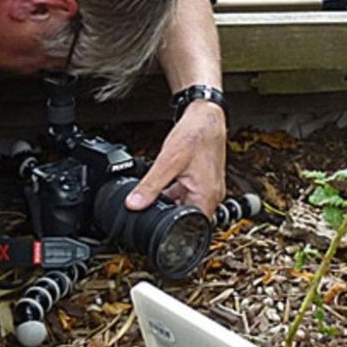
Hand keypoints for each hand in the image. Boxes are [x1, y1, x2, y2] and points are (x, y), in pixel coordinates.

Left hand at [126, 101, 226, 217]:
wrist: (205, 116)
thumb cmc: (195, 135)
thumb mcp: (167, 162)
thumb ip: (150, 186)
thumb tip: (134, 204)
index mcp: (207, 196)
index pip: (191, 227)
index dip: (173, 229)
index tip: (156, 225)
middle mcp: (212, 195)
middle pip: (188, 218)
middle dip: (169, 214)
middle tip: (153, 204)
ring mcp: (209, 188)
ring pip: (186, 206)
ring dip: (171, 202)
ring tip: (160, 189)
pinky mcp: (204, 181)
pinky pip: (188, 194)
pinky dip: (176, 192)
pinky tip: (166, 182)